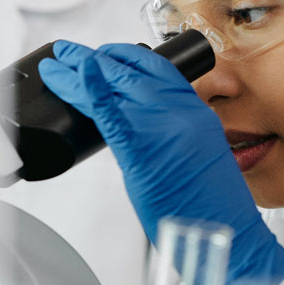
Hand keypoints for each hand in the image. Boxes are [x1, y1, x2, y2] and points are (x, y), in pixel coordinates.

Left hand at [39, 40, 283, 284]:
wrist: (227, 233)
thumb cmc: (213, 206)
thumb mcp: (200, 153)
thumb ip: (171, 131)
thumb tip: (137, 124)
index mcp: (195, 111)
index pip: (157, 68)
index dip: (125, 54)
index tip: (105, 51)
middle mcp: (179, 113)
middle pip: (128, 73)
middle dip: (92, 58)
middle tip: (68, 52)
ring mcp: (161, 130)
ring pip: (113, 88)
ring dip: (78, 71)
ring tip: (56, 63)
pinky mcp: (142, 153)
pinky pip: (112, 117)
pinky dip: (93, 94)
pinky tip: (78, 79)